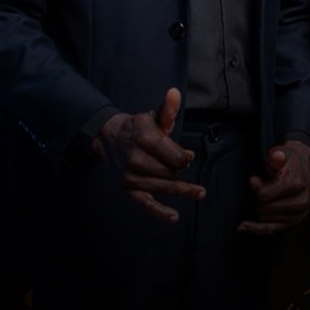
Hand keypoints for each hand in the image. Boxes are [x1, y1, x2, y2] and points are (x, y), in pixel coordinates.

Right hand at [94, 86, 202, 222]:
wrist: (109, 137)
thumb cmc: (138, 127)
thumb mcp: (153, 116)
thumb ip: (168, 109)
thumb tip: (175, 92)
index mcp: (145, 140)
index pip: (174, 156)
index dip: (185, 157)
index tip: (189, 156)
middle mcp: (136, 160)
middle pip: (170, 172)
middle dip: (180, 170)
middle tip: (184, 165)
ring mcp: (131, 177)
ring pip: (163, 187)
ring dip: (182, 190)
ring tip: (200, 192)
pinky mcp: (128, 189)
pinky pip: (145, 204)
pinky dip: (160, 212)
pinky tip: (174, 217)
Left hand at [238, 140, 309, 234]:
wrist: (301, 166)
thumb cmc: (288, 160)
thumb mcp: (280, 153)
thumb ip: (275, 156)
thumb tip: (275, 159)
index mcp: (296, 184)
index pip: (264, 195)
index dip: (256, 187)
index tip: (254, 179)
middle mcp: (301, 201)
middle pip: (264, 208)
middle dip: (259, 199)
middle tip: (263, 187)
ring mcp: (299, 213)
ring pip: (266, 219)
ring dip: (261, 209)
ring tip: (266, 196)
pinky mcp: (295, 220)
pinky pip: (271, 229)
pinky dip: (257, 228)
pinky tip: (245, 225)